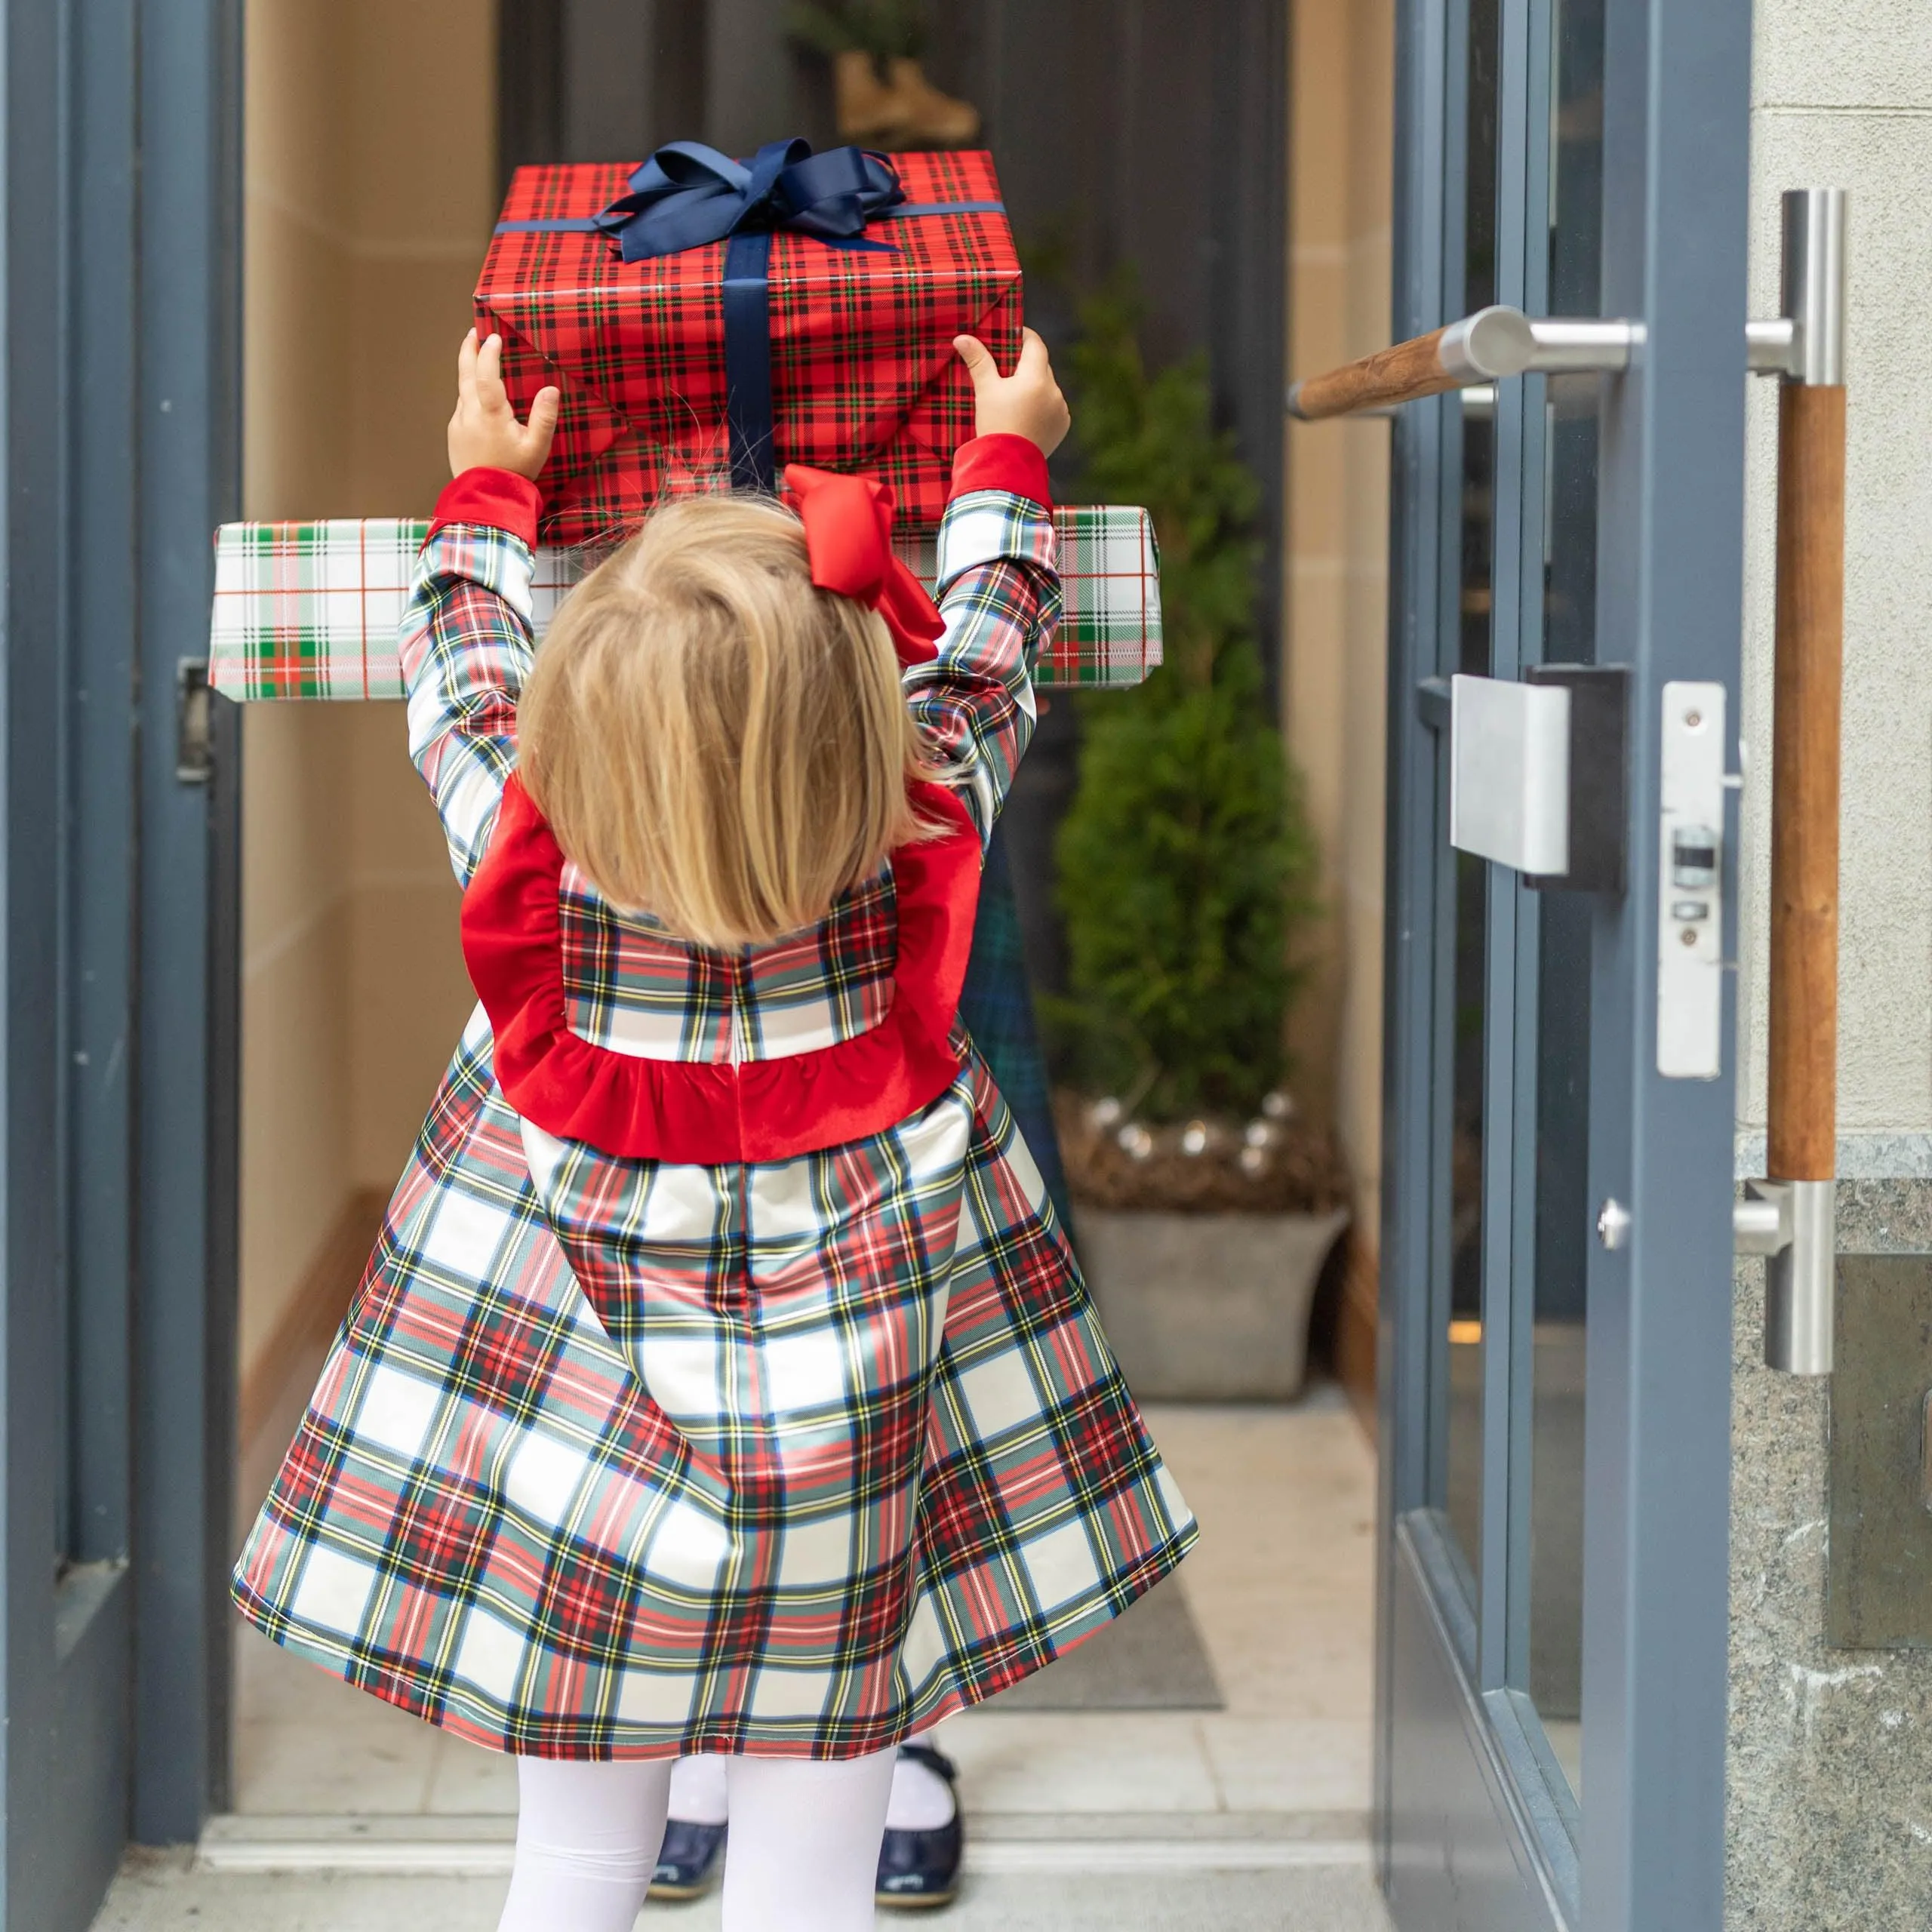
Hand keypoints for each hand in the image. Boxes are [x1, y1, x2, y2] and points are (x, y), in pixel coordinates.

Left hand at [447, 329, 560, 479]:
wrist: (486, 498)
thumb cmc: (514, 474)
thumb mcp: (537, 448)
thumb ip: (545, 417)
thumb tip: (551, 390)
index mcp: (491, 415)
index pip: (486, 374)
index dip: (489, 353)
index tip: (494, 338)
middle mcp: (470, 414)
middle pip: (465, 373)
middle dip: (469, 350)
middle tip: (473, 334)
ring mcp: (459, 422)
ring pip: (462, 389)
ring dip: (469, 370)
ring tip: (476, 358)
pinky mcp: (455, 432)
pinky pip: (462, 407)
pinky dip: (469, 395)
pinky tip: (478, 397)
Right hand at [953, 328, 1069, 457]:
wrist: (1007, 465)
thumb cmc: (995, 424)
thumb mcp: (985, 390)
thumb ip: (978, 361)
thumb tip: (962, 338)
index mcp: (1036, 377)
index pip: (1035, 344)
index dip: (1023, 336)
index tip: (1011, 335)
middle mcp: (1054, 391)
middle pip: (1042, 365)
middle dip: (1026, 364)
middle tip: (1008, 366)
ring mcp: (1061, 409)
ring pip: (1048, 387)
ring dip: (1035, 386)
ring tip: (1017, 394)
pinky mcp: (1062, 425)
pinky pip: (1054, 407)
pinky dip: (1043, 406)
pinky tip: (1028, 413)